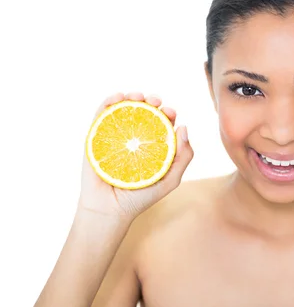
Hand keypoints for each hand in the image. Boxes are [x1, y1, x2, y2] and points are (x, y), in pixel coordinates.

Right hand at [78, 92, 193, 220]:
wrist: (109, 210)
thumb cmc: (141, 198)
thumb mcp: (171, 179)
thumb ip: (184, 156)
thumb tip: (184, 127)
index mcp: (153, 145)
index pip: (163, 122)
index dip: (168, 112)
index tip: (170, 112)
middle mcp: (135, 138)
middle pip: (145, 111)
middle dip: (152, 101)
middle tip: (155, 102)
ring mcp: (116, 136)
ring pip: (124, 109)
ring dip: (132, 96)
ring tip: (137, 96)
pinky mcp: (96, 137)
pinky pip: (101, 115)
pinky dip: (109, 102)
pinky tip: (118, 97)